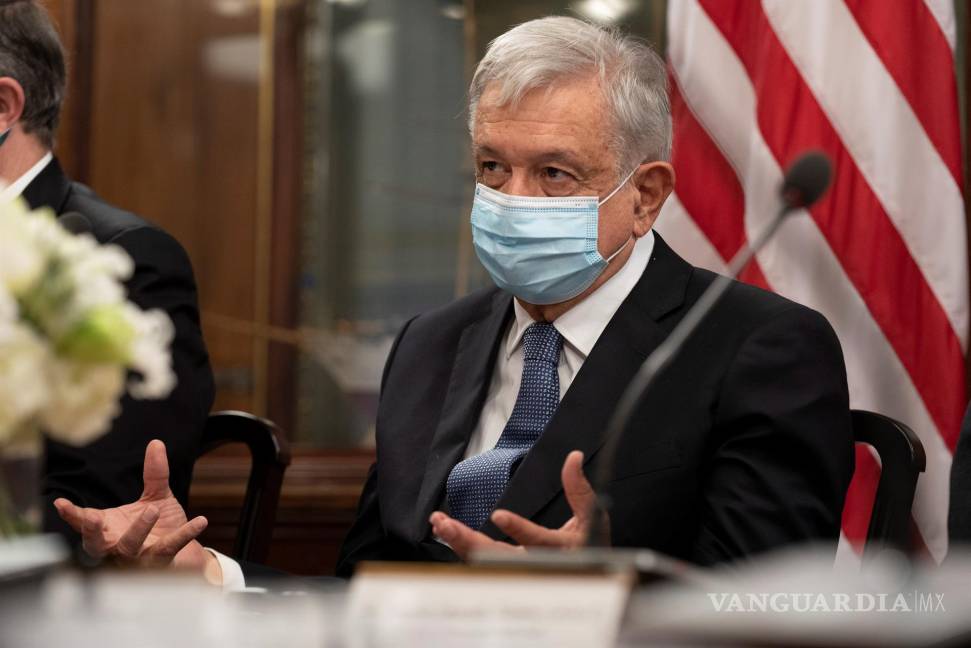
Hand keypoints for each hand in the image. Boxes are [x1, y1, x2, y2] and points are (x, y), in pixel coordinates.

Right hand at [53, 440, 215, 576]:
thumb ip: (155, 474)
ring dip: (138, 530)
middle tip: (94, 518)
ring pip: (130, 548)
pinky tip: (201, 521)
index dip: (73, 515)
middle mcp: (118, 547)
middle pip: (97, 545)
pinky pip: (171, 548)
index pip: (85, 524)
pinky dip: (185, 534)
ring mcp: (138, 557)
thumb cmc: (159, 527)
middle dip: (93, 532)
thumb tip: (156, 443)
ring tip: (152, 509)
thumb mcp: (157, 497)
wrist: (181, 551)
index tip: (61, 504)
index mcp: (110, 530)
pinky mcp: (161, 562)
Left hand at [429, 450, 606, 559]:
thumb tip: (573, 457)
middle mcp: (536, 564)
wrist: (589, 573)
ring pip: (486, 561)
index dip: (519, 529)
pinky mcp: (509, 568)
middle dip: (470, 542)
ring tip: (440, 524)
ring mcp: (520, 568)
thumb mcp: (592, 516)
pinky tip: (447, 532)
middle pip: (499, 558)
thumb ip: (580, 488)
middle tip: (446, 525)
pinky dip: (463, 546)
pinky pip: (482, 560)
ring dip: (460, 543)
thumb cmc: (591, 543)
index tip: (499, 515)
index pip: (538, 541)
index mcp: (561, 550)